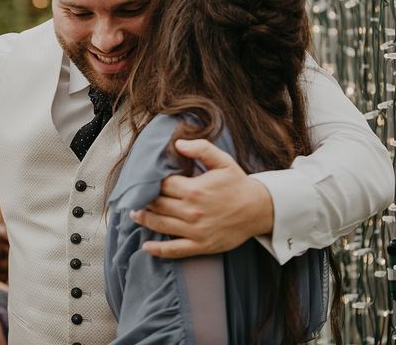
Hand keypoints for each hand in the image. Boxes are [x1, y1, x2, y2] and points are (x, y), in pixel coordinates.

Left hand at [130, 139, 273, 257]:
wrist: (259, 209)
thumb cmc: (238, 184)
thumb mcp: (222, 161)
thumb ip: (200, 149)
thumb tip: (178, 144)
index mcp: (195, 189)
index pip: (163, 185)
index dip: (152, 182)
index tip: (145, 180)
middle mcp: (192, 211)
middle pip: (158, 205)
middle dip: (144, 200)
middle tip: (136, 197)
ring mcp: (195, 230)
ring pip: (161, 225)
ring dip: (145, 220)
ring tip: (136, 214)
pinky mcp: (201, 245)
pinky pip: (174, 250)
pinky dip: (158, 250)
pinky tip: (147, 247)